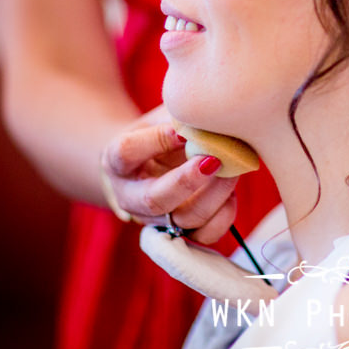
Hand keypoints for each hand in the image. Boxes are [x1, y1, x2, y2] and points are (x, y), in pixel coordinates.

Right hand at [101, 108, 238, 243]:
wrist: (154, 162)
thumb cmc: (161, 131)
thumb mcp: (162, 117)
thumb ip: (180, 115)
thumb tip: (211, 113)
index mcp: (117, 162)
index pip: (126, 152)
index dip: (155, 140)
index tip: (182, 130)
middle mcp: (131, 197)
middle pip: (154, 200)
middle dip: (187, 181)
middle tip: (213, 160)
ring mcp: (156, 219)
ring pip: (184, 219)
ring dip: (214, 196)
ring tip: (231, 171)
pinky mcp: (182, 231)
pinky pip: (204, 235)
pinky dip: (223, 215)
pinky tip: (232, 193)